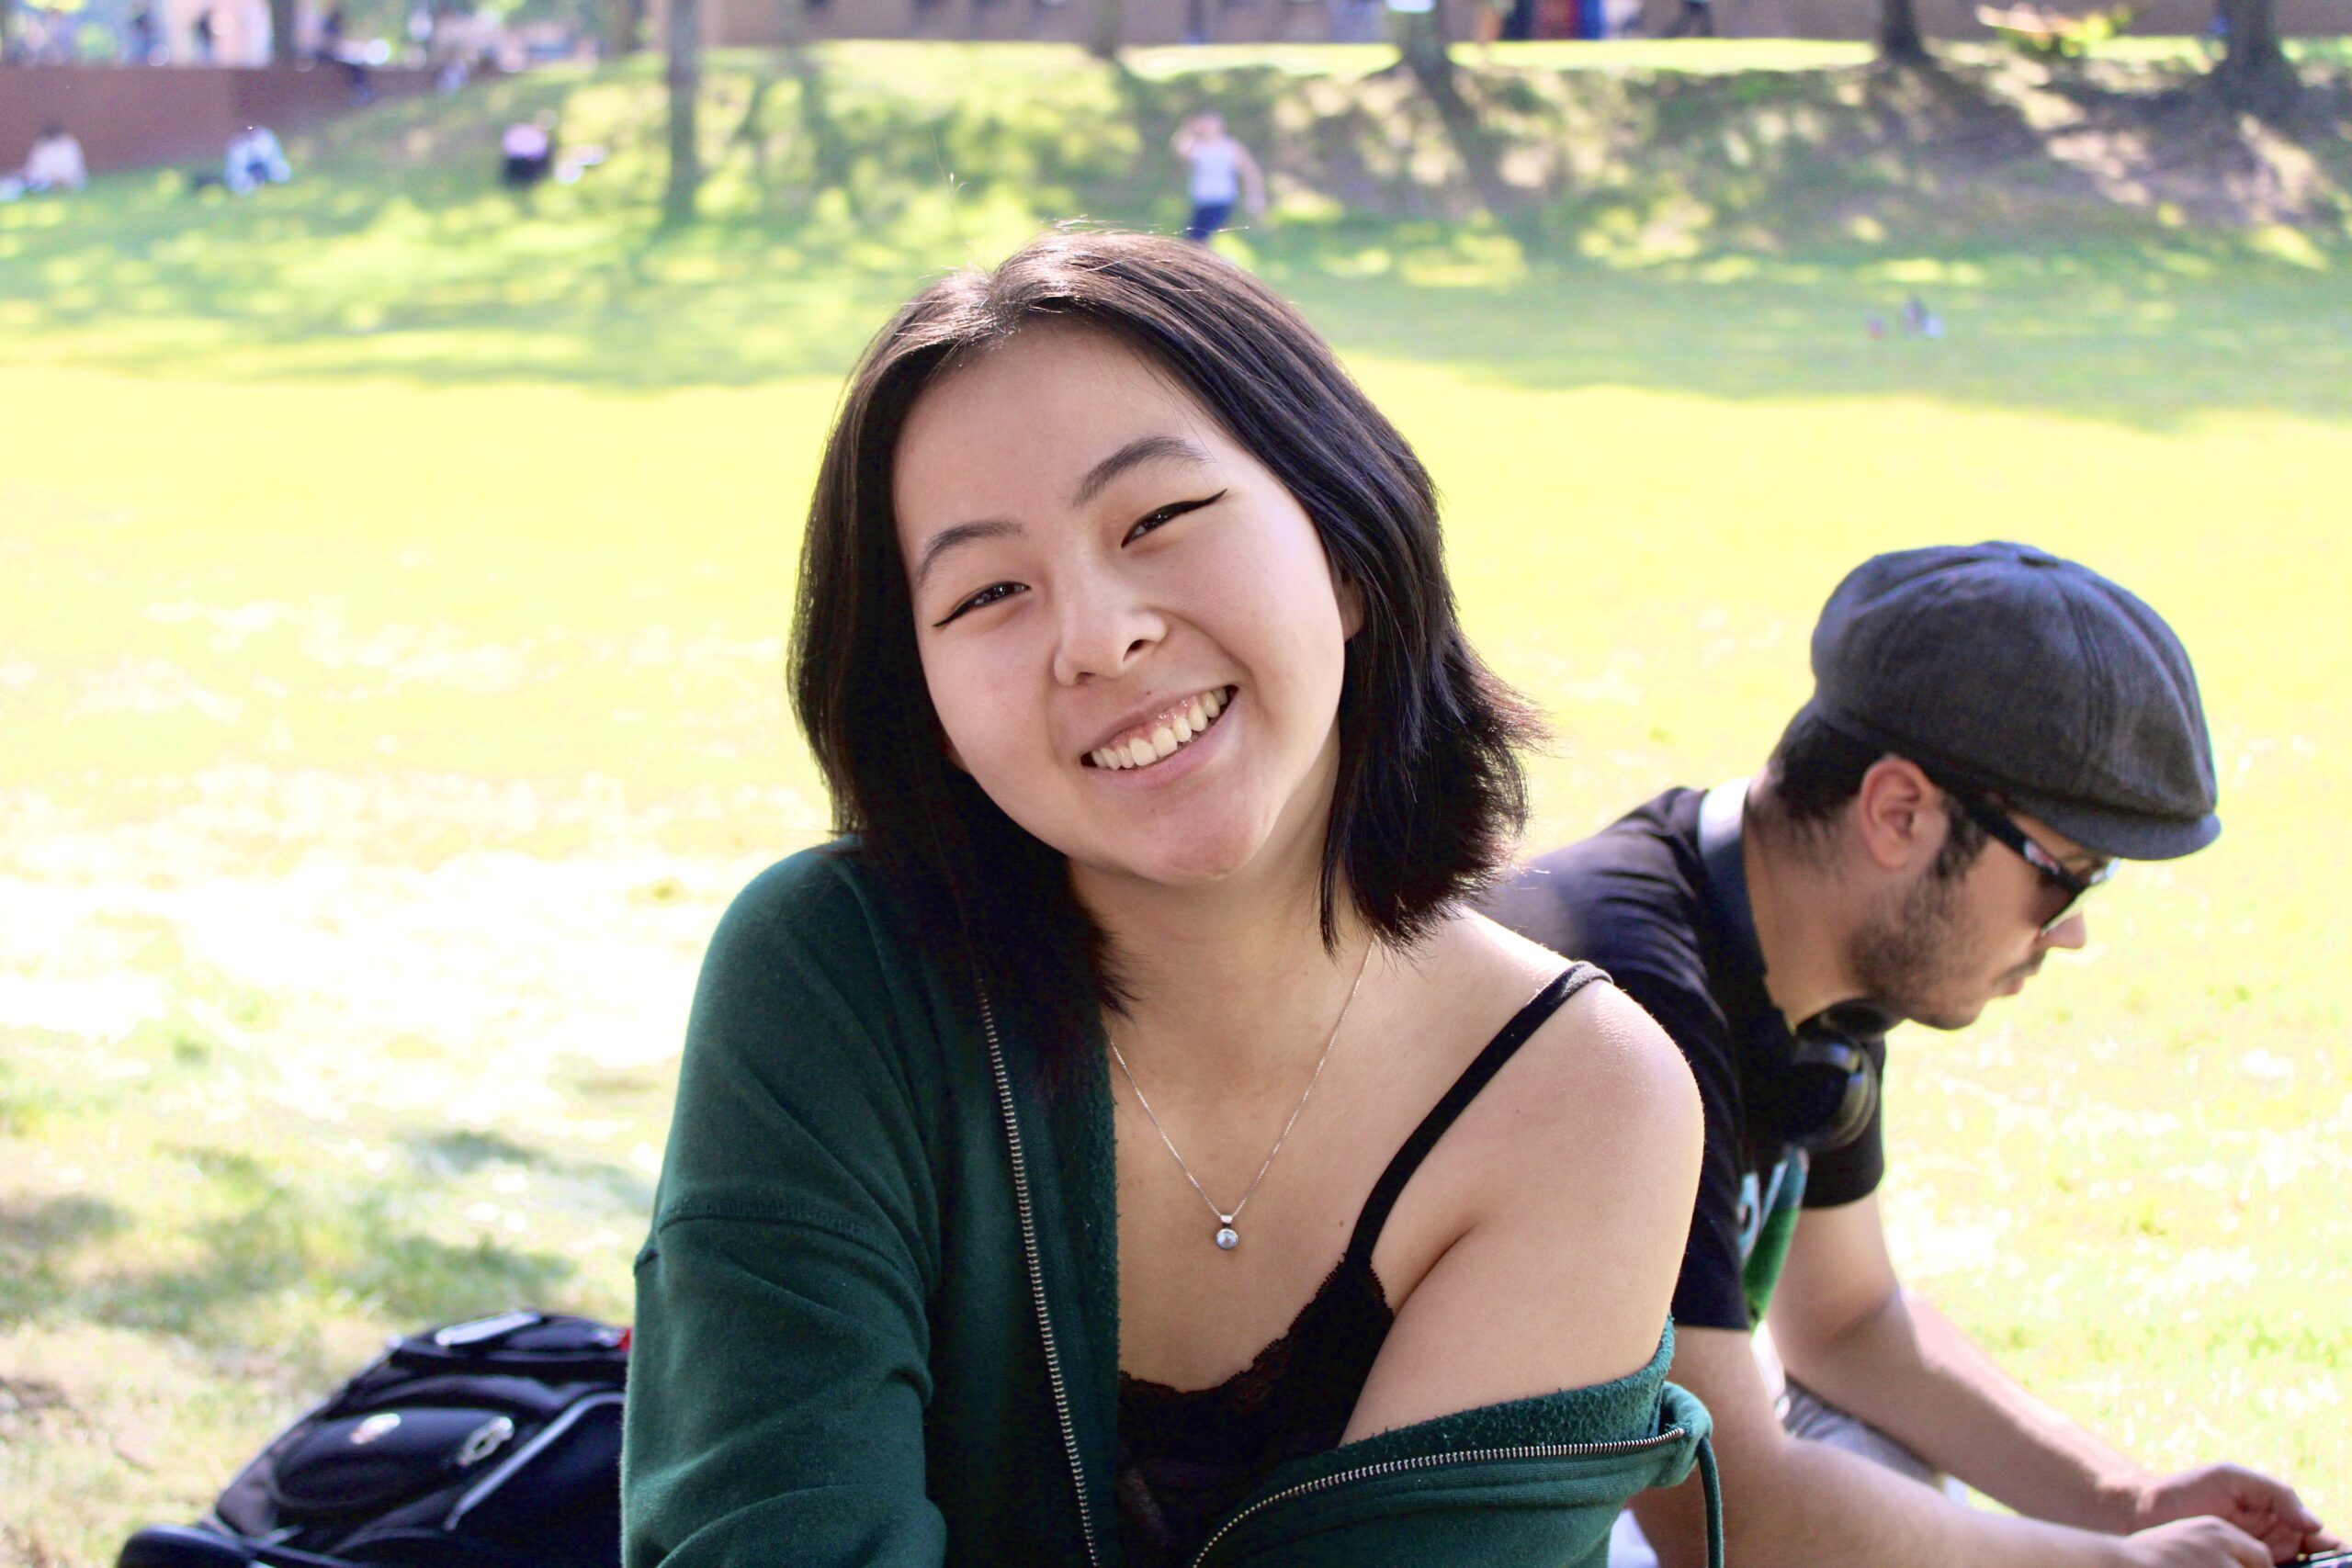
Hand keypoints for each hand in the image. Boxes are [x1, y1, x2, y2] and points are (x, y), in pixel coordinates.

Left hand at [2134, 1464, 2339, 1562]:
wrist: (2142, 1512)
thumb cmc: (2186, 1489)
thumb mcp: (2231, 1478)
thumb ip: (2276, 1493)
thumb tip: (2315, 1523)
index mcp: (2277, 1518)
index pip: (2320, 1539)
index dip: (2336, 1550)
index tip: (2343, 1555)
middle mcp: (2273, 1545)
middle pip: (2315, 1564)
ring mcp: (2255, 1563)